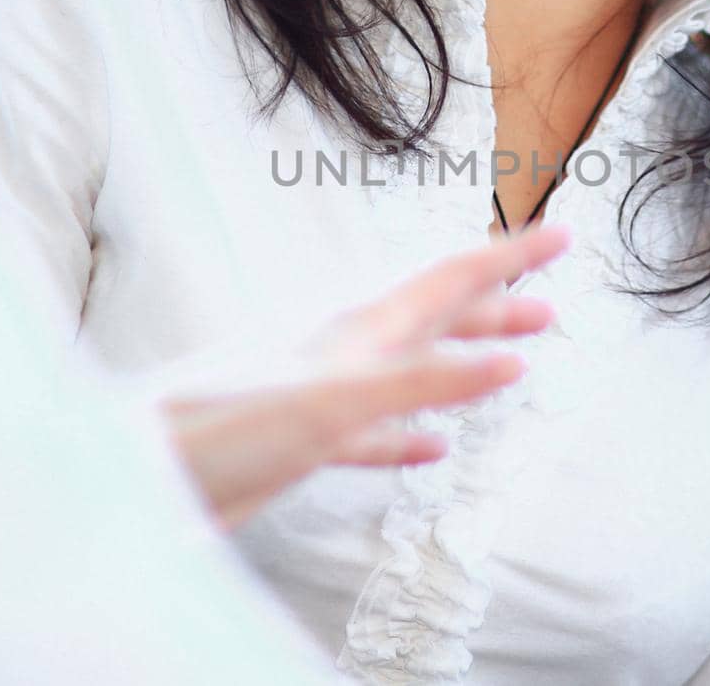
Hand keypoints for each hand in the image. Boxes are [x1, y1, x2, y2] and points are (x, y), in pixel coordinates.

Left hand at [167, 223, 569, 528]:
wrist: (150, 475)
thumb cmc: (230, 430)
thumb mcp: (336, 403)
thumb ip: (421, 383)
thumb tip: (508, 363)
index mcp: (362, 331)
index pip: (451, 281)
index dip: (508, 257)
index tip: (559, 235)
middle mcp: (350, 352)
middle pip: (439, 317)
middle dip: (496, 308)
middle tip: (550, 305)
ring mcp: (329, 395)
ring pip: (415, 369)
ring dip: (465, 361)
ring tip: (512, 361)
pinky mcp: (308, 440)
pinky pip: (378, 431)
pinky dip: (414, 432)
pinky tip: (432, 447)